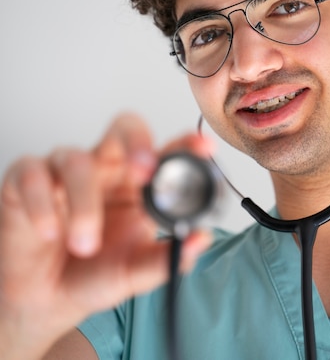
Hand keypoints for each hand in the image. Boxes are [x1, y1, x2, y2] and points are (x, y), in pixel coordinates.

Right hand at [0, 113, 212, 359]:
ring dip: (84, 204)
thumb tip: (201, 239)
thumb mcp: (136, 274)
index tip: (203, 149)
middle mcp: (107, 170)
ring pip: (76, 160)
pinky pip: (32, 173)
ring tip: (84, 245)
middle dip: (137, 141)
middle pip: (125, 127)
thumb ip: (167, 259)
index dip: (185, 146)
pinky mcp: (26, 182)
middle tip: (144, 170)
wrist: (45, 301)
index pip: (166, 153)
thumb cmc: (94, 276)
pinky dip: (43, 204)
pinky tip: (49, 233)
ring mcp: (66, 173)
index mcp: (139, 185)